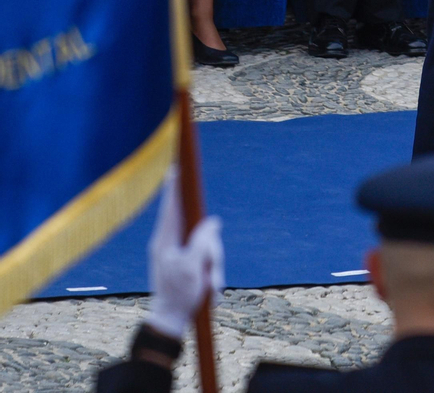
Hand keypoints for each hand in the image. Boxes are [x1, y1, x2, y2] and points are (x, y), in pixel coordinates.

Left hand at [146, 171, 223, 339]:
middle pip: (200, 230)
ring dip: (213, 266)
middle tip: (210, 274)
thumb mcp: (193, 266)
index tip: (177, 167)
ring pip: (207, 245)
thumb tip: (213, 222)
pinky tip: (208, 288)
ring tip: (208, 287)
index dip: (175, 187)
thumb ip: (203, 240)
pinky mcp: (186, 264)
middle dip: (212, 251)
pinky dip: (210, 273)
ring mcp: (178, 254)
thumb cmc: (180, 294)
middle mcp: (170, 243)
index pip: (172, 207)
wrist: (170, 320)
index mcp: (165, 241)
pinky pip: (206, 259)